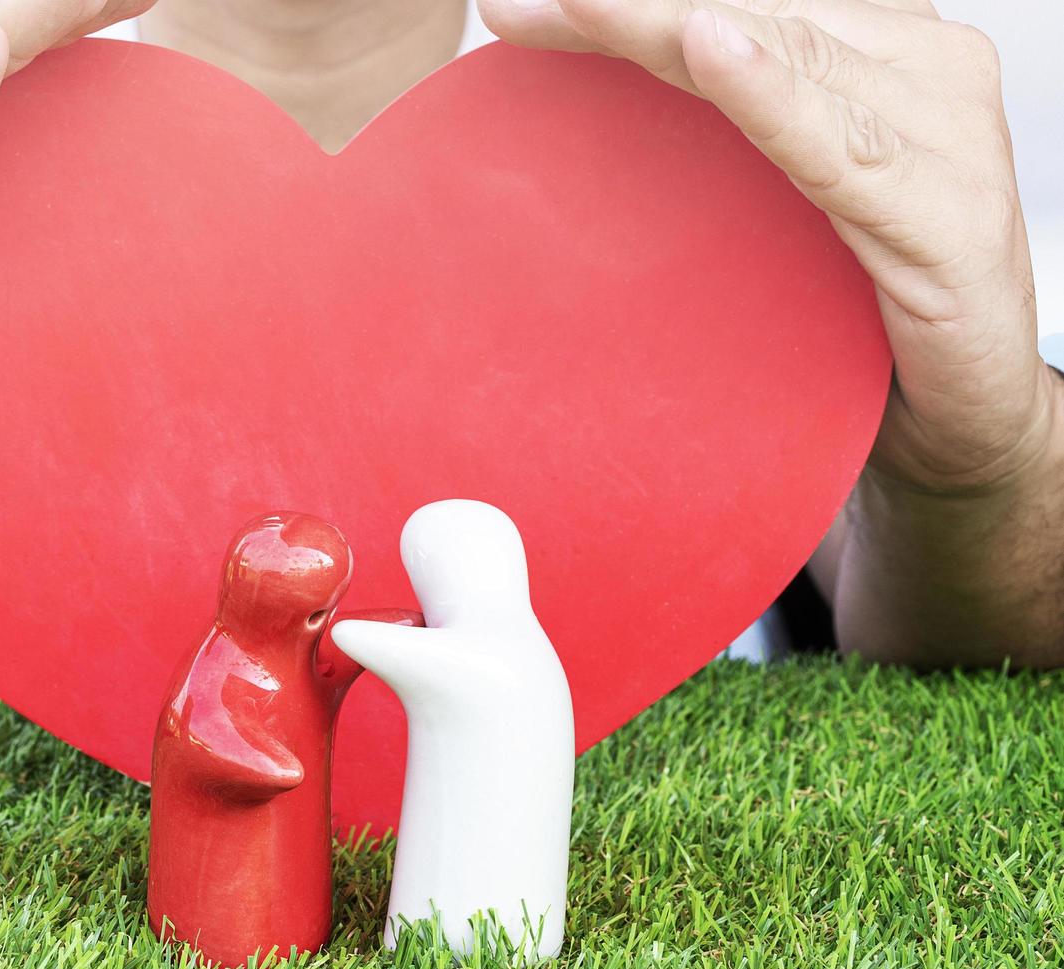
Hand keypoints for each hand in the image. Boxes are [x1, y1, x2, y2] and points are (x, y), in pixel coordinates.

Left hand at [482, 0, 1050, 495]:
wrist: (961, 417)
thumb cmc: (863, 308)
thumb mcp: (781, 204)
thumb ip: (726, 137)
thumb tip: (603, 116)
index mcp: (877, 51)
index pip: (733, 0)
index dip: (632, 3)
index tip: (516, 11)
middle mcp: (920, 67)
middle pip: (749, 10)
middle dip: (628, 9)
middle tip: (516, 10)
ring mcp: (945, 131)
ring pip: (786, 53)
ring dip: (670, 25)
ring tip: (584, 4)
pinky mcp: (950, 214)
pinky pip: (840, 146)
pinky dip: (771, 97)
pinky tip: (713, 48)